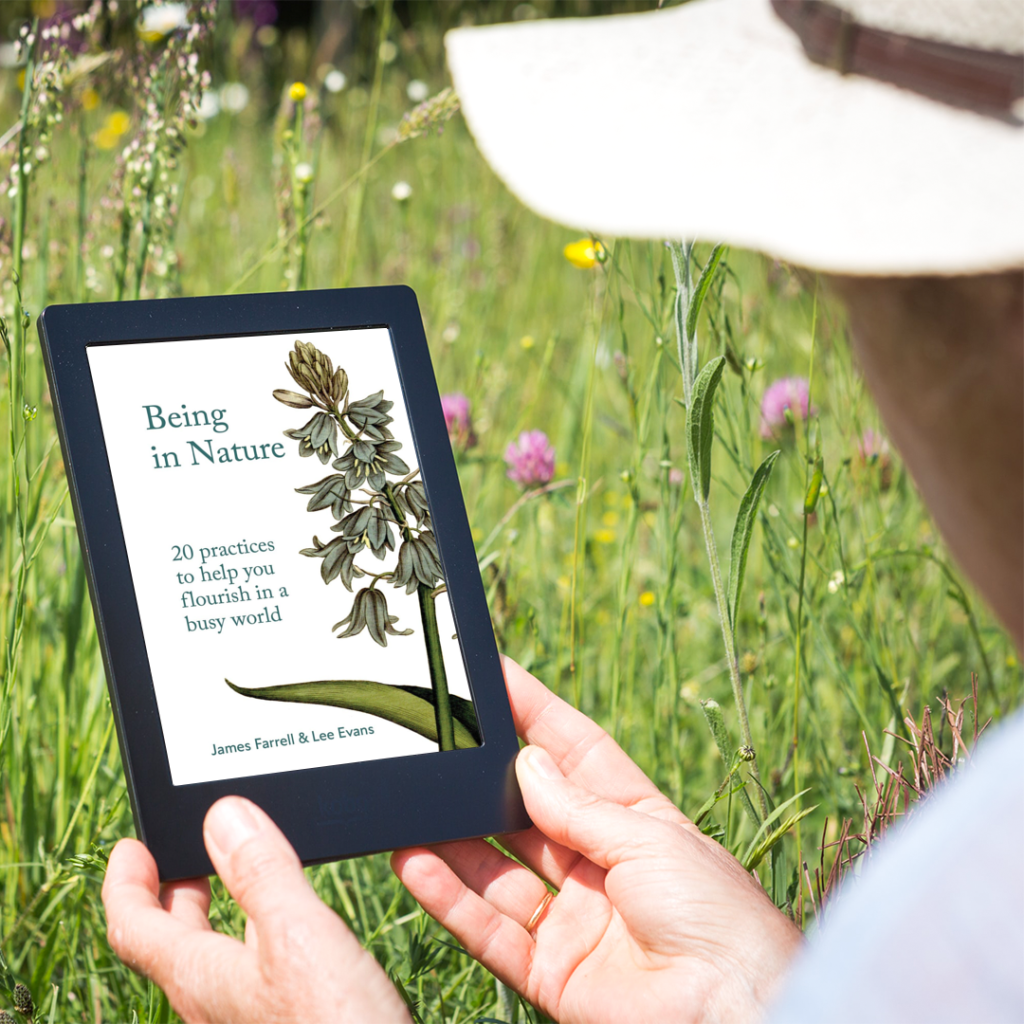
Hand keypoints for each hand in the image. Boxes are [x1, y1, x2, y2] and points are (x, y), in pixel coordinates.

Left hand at [102, 796, 409, 1023]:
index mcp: (203, 981)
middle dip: (172, 895)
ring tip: (236, 883)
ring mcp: (247, 1023)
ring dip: (214, 916)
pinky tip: (292, 934)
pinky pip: (249, 978)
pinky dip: (255, 938)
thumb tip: (223, 816)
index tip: (130, 848)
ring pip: (212, 964)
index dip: (124, 883)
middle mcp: (214, 1008)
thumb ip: (262, 874)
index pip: (135, 928)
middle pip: (170, 947)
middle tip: (182, 857)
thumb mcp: (299, 936)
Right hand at [392, 657, 802, 1023]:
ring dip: (451, 837)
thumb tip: (525, 762)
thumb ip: (578, 807)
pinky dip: (448, 898)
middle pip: (527, 809)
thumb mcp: (648, 839)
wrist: (737, 1012)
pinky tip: (413, 863)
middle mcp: (597, 863)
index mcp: (634, 819)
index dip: (535, 713)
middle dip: (483, 776)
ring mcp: (571, 917)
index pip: (575, 752)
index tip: (494, 677)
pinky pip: (487, 928)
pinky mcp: (550, 970)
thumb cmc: (717, 914)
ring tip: (409, 802)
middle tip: (436, 739)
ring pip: (495, 868)